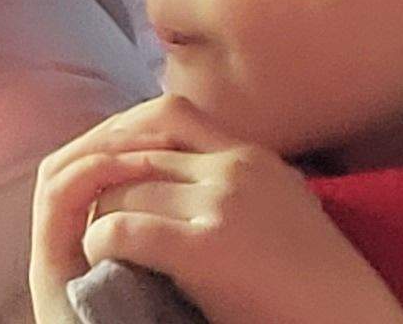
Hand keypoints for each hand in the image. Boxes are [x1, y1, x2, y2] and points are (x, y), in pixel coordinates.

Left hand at [30, 97, 402, 323]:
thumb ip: (238, 186)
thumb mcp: (283, 211)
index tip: (104, 167)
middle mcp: (237, 168)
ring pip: (122, 188)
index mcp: (256, 157)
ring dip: (98, 214)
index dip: (124, 137)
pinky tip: (101, 261)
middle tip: (83, 208)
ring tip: (93, 239)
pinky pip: (122, 229)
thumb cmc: (319, 288)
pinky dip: (100, 243)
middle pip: (136, 152)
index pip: (169, 114)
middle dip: (103, 179)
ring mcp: (222, 204)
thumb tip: (181, 181)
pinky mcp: (207, 248)